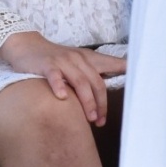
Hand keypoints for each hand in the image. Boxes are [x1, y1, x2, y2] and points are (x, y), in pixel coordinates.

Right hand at [0, 31, 125, 125]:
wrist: (27, 46)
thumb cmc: (55, 59)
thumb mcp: (76, 63)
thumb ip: (89, 74)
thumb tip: (104, 93)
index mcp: (88, 59)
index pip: (111, 65)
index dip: (124, 71)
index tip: (137, 80)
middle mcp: (78, 59)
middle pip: (96, 82)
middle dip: (101, 103)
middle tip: (101, 121)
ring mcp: (62, 61)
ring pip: (80, 82)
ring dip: (86, 101)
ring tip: (90, 118)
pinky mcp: (46, 65)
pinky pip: (55, 76)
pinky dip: (59, 86)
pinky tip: (62, 98)